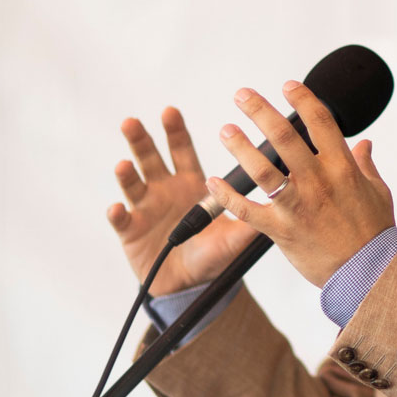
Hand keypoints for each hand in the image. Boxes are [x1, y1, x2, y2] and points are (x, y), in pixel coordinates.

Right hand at [107, 107, 258, 295]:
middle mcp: (164, 190)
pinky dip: (117, 214)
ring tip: (123, 165)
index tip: (170, 111)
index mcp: (189, 184)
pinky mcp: (131, 230)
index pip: (181, 150)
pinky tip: (117, 209)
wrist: (190, 285)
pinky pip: (121, 220)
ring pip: (132, 183)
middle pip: (150, 158)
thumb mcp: (234, 238)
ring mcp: (145, 208)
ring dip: (126, 173)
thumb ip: (251, 221)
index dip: (175, 131)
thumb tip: (279, 202)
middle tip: (132, 123)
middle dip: (140, 140)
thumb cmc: (211, 255)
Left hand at [206, 80, 395, 287]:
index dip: (302, 100)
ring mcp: (296, 206)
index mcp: (341, 168)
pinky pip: (247, 210)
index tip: (287, 86)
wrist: (365, 273)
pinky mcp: (280, 230)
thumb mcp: (377, 192)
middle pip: (285, 138)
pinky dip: (227, 196)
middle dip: (260, 112)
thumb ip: (364, 165)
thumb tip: (363, 144)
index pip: (321, 123)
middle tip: (242, 96)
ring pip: (262, 170)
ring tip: (226, 130)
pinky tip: (213, 182)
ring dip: (240, 147)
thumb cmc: (372, 234)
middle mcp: (317, 182)